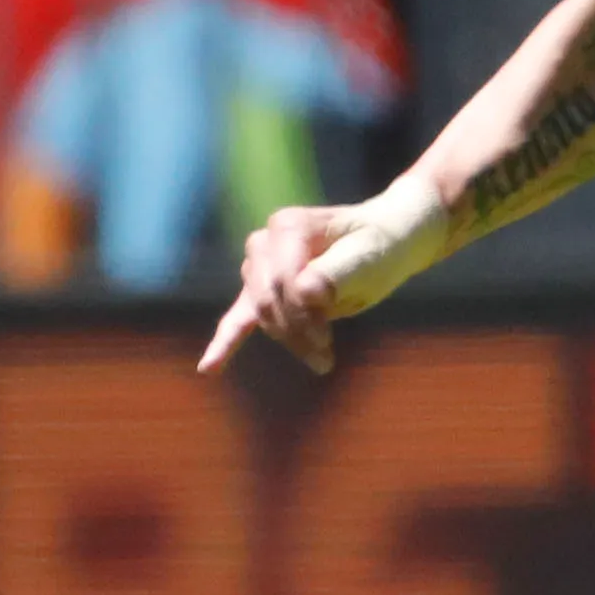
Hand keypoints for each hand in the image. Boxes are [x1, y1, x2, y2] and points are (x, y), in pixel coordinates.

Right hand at [198, 198, 399, 380]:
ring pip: (261, 313)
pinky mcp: (262, 290)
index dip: (302, 312)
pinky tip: (209, 368)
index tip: (327, 340)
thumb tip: (304, 292)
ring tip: (322, 361)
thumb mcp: (367, 257)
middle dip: (296, 332)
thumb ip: (335, 273)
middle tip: (326, 359)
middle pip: (268, 299)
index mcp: (288, 226)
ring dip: (287, 339)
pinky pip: (238, 318)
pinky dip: (225, 342)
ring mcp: (260, 265)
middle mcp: (265, 241)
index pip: (284, 280)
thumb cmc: (378, 248)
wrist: (385, 240)